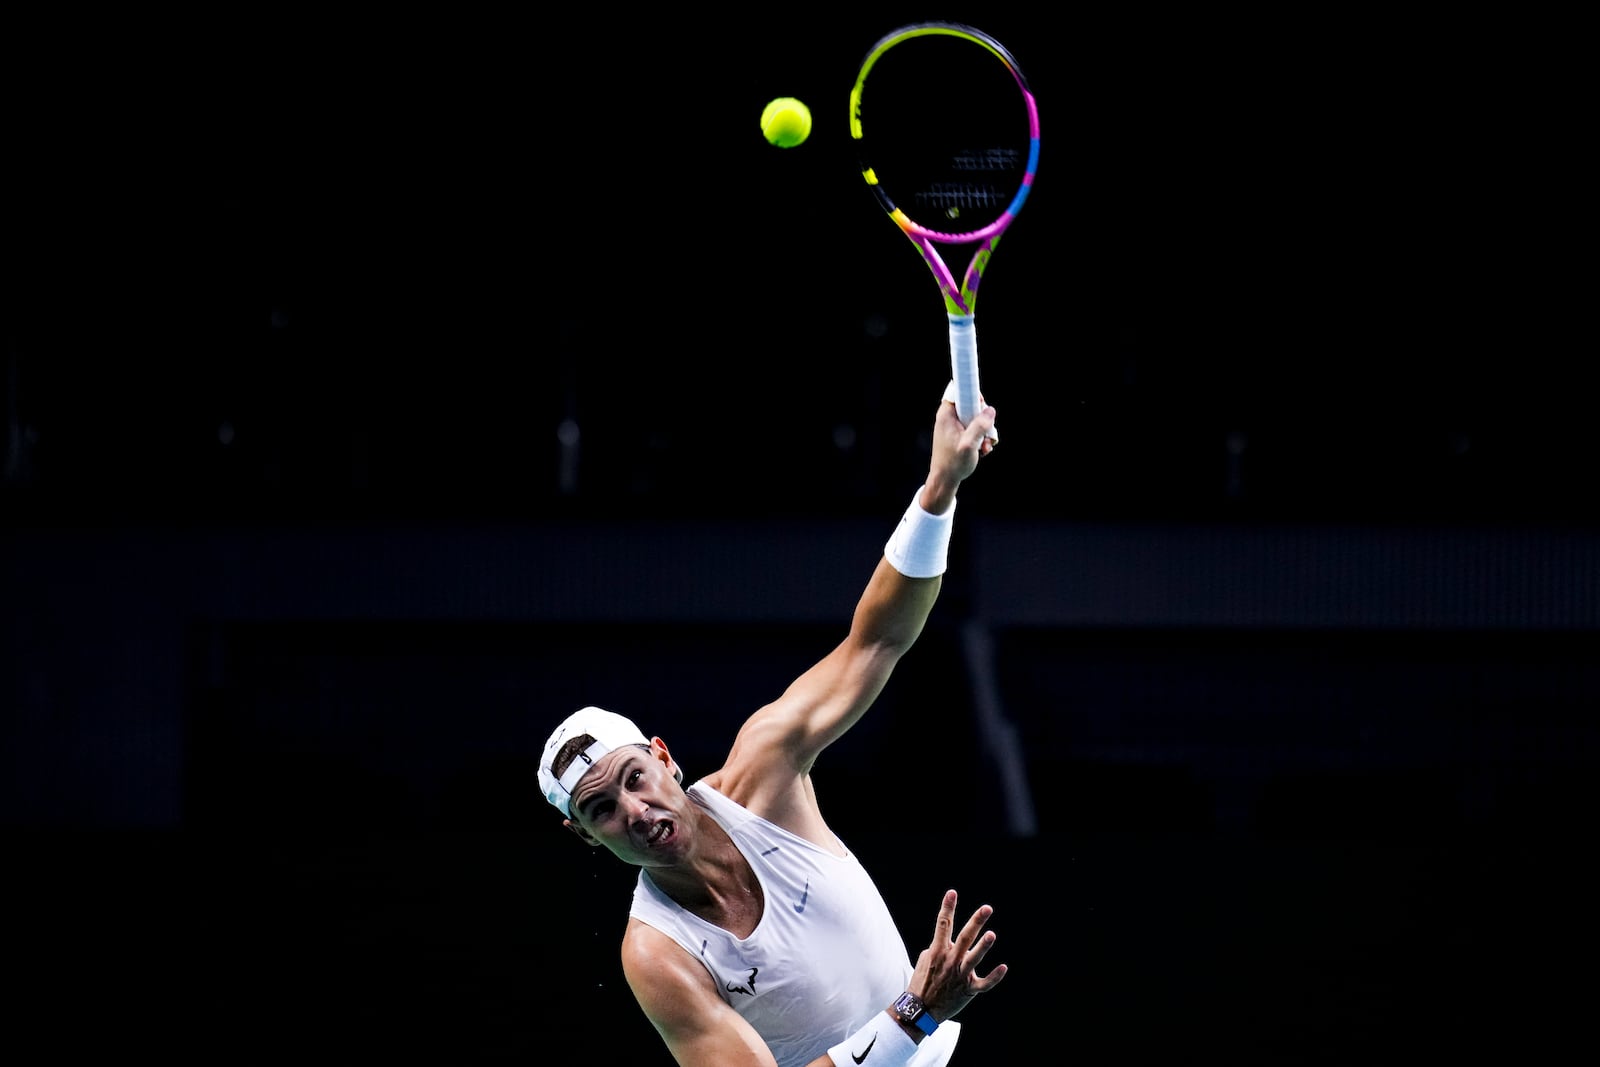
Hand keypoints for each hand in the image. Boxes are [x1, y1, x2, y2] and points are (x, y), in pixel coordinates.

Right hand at [908, 888, 1007, 1023]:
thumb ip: (939, 946)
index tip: (952, 893)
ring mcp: (960, 976)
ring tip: (992, 934)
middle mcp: (950, 961)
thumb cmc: (923, 981)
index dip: (947, 908)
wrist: (921, 1009)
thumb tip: (950, 938)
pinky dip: (994, 976)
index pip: (943, 925)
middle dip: (976, 922)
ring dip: (983, 946)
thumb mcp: (926, 959)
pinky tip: (1004, 967)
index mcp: (938, 951)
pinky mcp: (969, 990)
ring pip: (974, 959)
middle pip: (964, 938)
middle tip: (987, 908)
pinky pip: (984, 984)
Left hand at [923, 398, 996, 511]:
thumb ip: (980, 426)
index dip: (974, 396)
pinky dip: (980, 438)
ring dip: (984, 432)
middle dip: (984, 419)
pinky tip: (982, 450)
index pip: (960, 391)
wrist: (945, 480)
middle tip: (986, 433)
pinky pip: (974, 429)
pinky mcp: (959, 435)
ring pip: (976, 419)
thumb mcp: (969, 444)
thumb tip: (990, 410)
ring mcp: (954, 426)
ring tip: (984, 446)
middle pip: (972, 405)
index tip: (982, 407)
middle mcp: (949, 417)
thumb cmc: (953, 463)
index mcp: (946, 415)